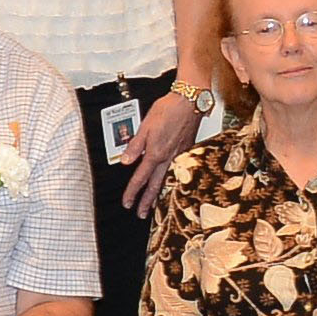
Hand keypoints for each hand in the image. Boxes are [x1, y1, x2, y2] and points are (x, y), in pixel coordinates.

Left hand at [119, 89, 207, 214]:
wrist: (190, 101)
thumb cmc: (168, 109)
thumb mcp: (146, 126)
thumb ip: (135, 145)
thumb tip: (125, 161)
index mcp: (156, 153)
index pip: (140, 178)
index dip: (132, 192)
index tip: (126, 203)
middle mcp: (168, 158)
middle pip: (155, 185)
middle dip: (146, 201)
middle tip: (140, 214)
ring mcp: (179, 156)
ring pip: (167, 181)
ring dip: (159, 195)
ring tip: (154, 206)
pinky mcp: (187, 151)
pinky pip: (177, 172)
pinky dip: (171, 182)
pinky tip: (170, 184)